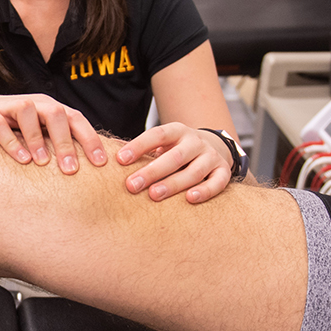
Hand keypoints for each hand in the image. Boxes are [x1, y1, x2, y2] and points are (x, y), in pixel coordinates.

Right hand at [0, 92, 107, 173]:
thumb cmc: (15, 129)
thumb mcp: (40, 135)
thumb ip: (61, 146)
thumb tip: (96, 170)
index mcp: (50, 110)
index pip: (76, 119)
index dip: (90, 139)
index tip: (100, 164)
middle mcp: (34, 104)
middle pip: (56, 114)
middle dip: (65, 142)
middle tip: (71, 170)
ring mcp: (9, 106)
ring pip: (29, 112)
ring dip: (37, 138)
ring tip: (41, 163)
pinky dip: (10, 140)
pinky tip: (20, 159)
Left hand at [116, 123, 232, 202]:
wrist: (214, 147)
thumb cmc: (177, 150)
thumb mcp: (162, 144)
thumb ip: (142, 151)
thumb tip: (107, 154)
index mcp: (177, 131)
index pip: (157, 135)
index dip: (138, 146)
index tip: (120, 160)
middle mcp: (195, 142)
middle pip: (174, 156)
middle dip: (152, 171)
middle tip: (131, 185)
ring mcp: (211, 156)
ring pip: (194, 170)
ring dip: (174, 184)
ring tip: (154, 195)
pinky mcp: (223, 171)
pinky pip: (218, 183)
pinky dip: (205, 191)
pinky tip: (190, 199)